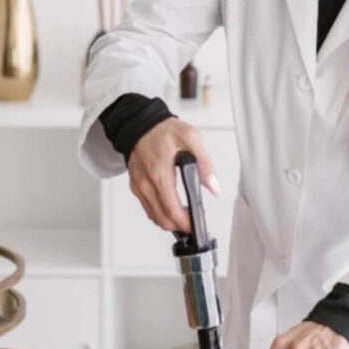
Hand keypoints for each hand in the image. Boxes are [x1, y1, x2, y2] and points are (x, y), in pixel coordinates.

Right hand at [126, 118, 218, 232]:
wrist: (140, 123)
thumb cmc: (163, 130)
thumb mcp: (191, 139)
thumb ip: (205, 164)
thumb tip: (213, 186)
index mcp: (160, 174)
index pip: (171, 210)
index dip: (184, 223)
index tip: (194, 225)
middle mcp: (146, 183)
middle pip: (161, 218)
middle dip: (178, 226)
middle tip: (192, 222)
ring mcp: (138, 186)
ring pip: (152, 216)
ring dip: (168, 221)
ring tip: (184, 216)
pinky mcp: (135, 185)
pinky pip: (147, 206)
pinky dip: (159, 212)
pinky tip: (170, 208)